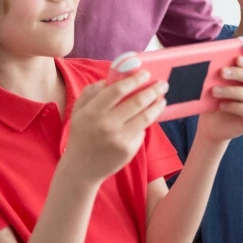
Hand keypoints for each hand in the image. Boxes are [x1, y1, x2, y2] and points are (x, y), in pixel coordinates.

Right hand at [64, 70, 167, 184]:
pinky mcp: (129, 150)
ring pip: (145, 117)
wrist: (81, 168)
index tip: (146, 74)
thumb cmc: (81, 134)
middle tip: (163, 84)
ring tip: (162, 99)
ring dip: (157, 106)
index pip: (118, 90)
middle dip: (153, 90)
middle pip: (137, 102)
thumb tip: (110, 79)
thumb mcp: (78, 110)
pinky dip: (144, 123)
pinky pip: (141, 131)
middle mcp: (107, 124)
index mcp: (93, 111)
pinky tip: (144, 119)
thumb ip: (91, 92)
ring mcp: (119, 138)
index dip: (134, 80)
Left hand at [197, 55, 242, 144]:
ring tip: (214, 91)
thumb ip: (217, 73)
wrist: (211, 125)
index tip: (237, 58)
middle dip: (238, 73)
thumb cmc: (214, 101)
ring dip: (231, 91)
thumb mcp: (214, 85)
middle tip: (222, 72)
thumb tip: (210, 59)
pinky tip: (221, 105)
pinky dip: (234, 106)